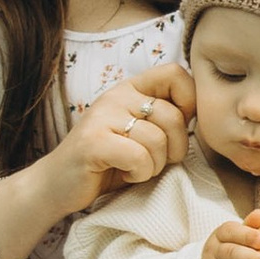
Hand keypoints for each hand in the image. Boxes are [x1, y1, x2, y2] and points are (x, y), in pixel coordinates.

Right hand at [63, 64, 191, 206]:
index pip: (176, 74)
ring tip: (134, 168)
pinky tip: (124, 173)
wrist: (58, 184)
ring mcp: (102, 116)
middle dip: (174, 149)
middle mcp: (116, 95)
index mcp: (130, 88)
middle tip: (153, 162)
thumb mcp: (141, 135)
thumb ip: (165, 119)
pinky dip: (139, 174)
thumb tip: (201, 113)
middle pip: (174, 116)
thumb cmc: (109, 162)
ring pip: (158, 141)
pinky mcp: (93, 142)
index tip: (176, 130)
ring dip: (153, 166)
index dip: (189, 103)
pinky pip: (139, 158)